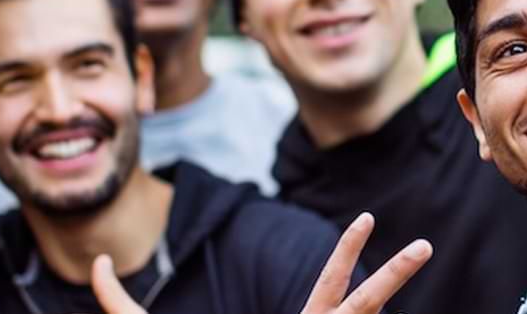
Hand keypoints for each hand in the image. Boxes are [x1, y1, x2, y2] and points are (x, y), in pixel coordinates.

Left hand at [90, 213, 431, 313]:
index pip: (328, 288)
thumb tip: (95, 262)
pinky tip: (404, 288)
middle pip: (361, 304)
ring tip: (431, 263)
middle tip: (427, 244)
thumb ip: (117, 300)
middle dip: (393, 273)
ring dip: (396, 294)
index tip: (369, 222)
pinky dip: (371, 311)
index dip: (346, 254)